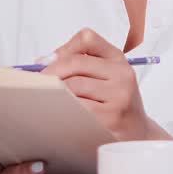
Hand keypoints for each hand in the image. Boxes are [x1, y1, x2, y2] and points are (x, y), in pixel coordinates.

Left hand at [41, 28, 172, 141]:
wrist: (138, 134)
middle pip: (75, 63)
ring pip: (73, 87)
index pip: (87, 39)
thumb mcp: (107, 76)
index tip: (45, 62)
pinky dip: (62, 109)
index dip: (62, 48)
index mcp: (118, 59)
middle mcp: (122, 75)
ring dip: (54, 93)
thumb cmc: (114, 103)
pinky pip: (77, 109)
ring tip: (45, 99)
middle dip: (50, 72)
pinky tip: (57, 113)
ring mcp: (119, 97)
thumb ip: (80, 62)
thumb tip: (43, 61)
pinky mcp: (111, 118)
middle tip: (34, 83)